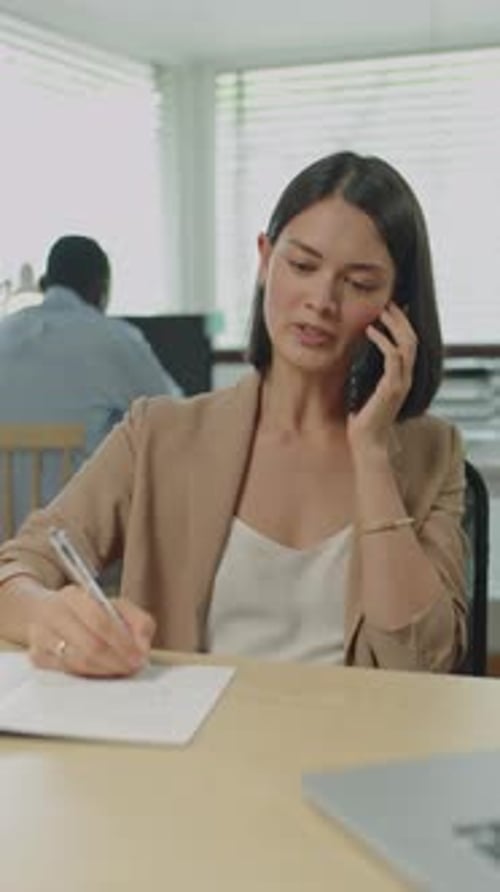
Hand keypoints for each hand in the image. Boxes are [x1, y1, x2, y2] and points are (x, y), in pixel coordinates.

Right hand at [28, 585, 154, 676]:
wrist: (42, 612)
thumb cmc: (86, 611)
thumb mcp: (115, 606)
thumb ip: (137, 621)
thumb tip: (143, 647)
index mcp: (75, 596)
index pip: (101, 622)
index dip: (123, 643)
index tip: (139, 657)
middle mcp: (54, 614)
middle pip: (89, 646)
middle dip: (116, 661)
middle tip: (132, 668)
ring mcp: (41, 636)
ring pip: (77, 663)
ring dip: (103, 671)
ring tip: (120, 670)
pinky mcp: (37, 656)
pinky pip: (66, 672)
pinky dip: (88, 675)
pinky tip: (101, 673)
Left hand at [347, 302, 416, 454]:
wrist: (367, 442)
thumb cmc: (362, 419)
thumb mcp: (364, 390)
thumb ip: (365, 375)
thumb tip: (354, 358)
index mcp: (402, 378)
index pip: (409, 345)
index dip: (403, 326)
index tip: (391, 310)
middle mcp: (406, 378)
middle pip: (412, 340)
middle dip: (401, 319)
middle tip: (389, 303)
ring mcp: (401, 383)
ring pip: (407, 345)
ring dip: (395, 325)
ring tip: (382, 312)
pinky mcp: (391, 388)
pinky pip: (392, 357)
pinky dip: (383, 341)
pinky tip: (370, 332)